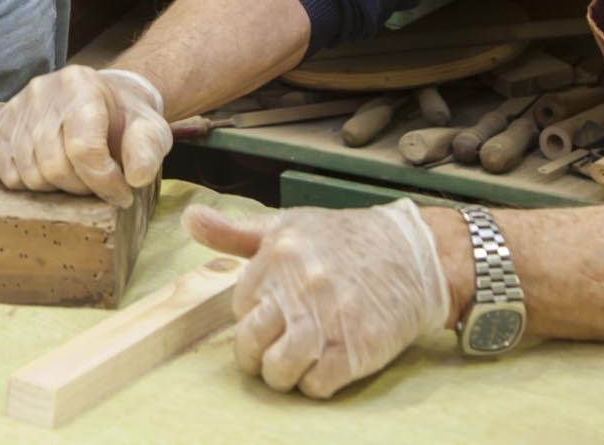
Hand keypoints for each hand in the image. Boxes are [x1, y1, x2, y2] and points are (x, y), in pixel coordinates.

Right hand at [0, 65, 172, 207]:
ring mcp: (18, 107)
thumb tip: (136, 178)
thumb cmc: (125, 119)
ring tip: (77, 175)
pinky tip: (51, 173)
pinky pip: (6, 172)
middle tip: (99, 184)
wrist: (103, 99)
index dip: (104, 182)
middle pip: (54, 165)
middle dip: (82, 187)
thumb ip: (147, 151)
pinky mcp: (1, 124)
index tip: (121, 195)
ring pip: (30, 173)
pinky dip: (29, 183)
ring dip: (57, 188)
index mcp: (81, 86)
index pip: (84, 148)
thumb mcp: (149, 130)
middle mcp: (43, 91)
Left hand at [185, 197, 450, 398]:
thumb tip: (189, 218)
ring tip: (292, 364)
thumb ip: (235, 231)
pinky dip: (314, 384)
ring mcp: (330, 321)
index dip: (252, 316)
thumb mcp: (289, 225)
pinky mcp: (357, 350)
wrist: (414, 255)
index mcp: (279, 256)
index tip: (269, 315)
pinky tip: (324, 366)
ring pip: (278, 369)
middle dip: (255, 354)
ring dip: (281, 375)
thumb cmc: (345, 240)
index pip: (240, 307)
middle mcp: (301, 288)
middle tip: (270, 352)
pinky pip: (316, 384)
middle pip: (251, 342)